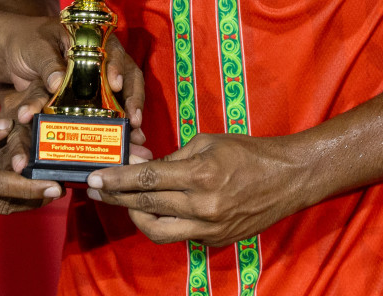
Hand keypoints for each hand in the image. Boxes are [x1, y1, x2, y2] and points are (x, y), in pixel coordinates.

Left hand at [0, 28, 148, 174]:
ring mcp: (98, 81)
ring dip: (130, 117)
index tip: (115, 84)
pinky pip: (106, 113)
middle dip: (133, 99)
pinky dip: (115, 127)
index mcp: (91, 41)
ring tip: (136, 137)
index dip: (117, 68)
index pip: (112, 52)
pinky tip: (125, 141)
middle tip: (134, 119)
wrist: (15, 53)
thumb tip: (57, 83)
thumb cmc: (29, 42)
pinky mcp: (90, 100)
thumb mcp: (36, 48)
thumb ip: (47, 64)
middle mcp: (102, 61)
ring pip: (122, 98)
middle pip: (126, 78)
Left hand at [86, 133, 314, 245]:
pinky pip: (180, 234)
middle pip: (145, 206)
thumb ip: (173, 158)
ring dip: (136, 216)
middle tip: (95, 189)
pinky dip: (165, 221)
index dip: (116, 179)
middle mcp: (203, 206)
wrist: (288, 179)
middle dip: (115, 197)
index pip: (146, 180)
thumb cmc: (248, 153)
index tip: (93, 177)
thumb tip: (143, 167)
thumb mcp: (207, 143)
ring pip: (158, 231)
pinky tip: (159, 208)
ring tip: (124, 202)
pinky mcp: (216, 240)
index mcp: (200, 176)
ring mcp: (210, 228)